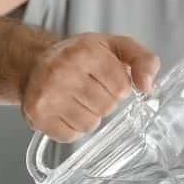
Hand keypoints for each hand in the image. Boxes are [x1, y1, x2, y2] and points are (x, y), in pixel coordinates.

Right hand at [20, 32, 160, 142]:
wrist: (36, 62)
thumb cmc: (80, 56)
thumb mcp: (116, 47)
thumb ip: (143, 60)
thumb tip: (147, 87)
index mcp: (85, 51)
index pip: (121, 87)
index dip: (118, 87)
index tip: (105, 78)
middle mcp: (62, 71)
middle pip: (106, 107)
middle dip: (104, 101)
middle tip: (89, 88)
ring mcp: (47, 95)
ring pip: (90, 124)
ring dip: (89, 116)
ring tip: (77, 99)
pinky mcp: (38, 116)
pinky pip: (71, 136)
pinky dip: (73, 128)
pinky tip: (66, 111)